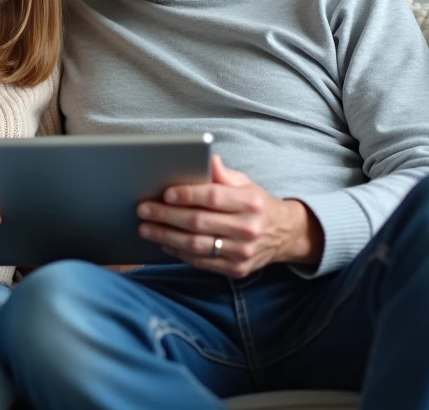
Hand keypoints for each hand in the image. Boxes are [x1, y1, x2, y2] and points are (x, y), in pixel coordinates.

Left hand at [136, 155, 322, 277]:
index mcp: (250, 203)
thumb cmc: (257, 205)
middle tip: (144, 210)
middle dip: (166, 216)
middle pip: (199, 222)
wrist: (284, 235)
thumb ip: (224, 175)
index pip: (213, 197)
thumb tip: (208, 158)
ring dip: (166, 237)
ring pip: (196, 245)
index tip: (165, 193)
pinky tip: (164, 243)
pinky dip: (180, 253)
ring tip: (146, 228)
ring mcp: (242, 252)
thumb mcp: (246, 184)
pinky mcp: (237, 269)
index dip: (187, 195)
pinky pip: (202, 262)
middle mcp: (247, 228)